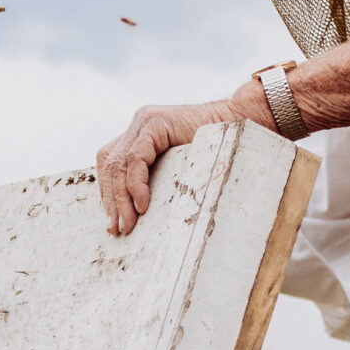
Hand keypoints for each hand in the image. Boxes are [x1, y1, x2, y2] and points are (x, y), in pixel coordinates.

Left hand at [95, 80, 275, 233]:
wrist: (241, 124)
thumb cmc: (217, 151)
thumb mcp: (179, 168)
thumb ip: (158, 178)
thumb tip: (139, 213)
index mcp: (140, 134)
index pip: (110, 164)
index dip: (107, 193)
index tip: (112, 222)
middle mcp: (138, 124)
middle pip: (109, 165)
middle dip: (111, 200)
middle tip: (116, 229)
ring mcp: (145, 120)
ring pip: (118, 163)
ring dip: (121, 198)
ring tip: (128, 223)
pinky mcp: (155, 122)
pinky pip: (136, 158)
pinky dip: (136, 184)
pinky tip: (142, 204)